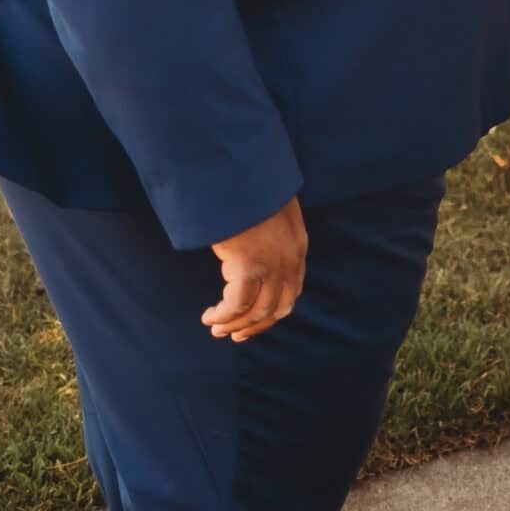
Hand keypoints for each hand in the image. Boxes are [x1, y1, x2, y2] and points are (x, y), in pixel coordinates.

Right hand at [203, 196, 306, 344]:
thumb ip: (271, 232)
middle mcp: (290, 261)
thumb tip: (256, 245)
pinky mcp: (248, 266)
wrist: (242, 175)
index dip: (273, 310)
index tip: (256, 320)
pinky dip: (223, 315)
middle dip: (255, 326)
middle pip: (277, 308)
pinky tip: (210, 317)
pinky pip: (236, 304)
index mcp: (298, 247)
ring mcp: (271, 266)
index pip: (292, 290)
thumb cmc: (252, 188)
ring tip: (215, 328)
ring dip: (235, 324)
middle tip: (235, 334)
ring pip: (256, 311)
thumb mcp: (273, 210)